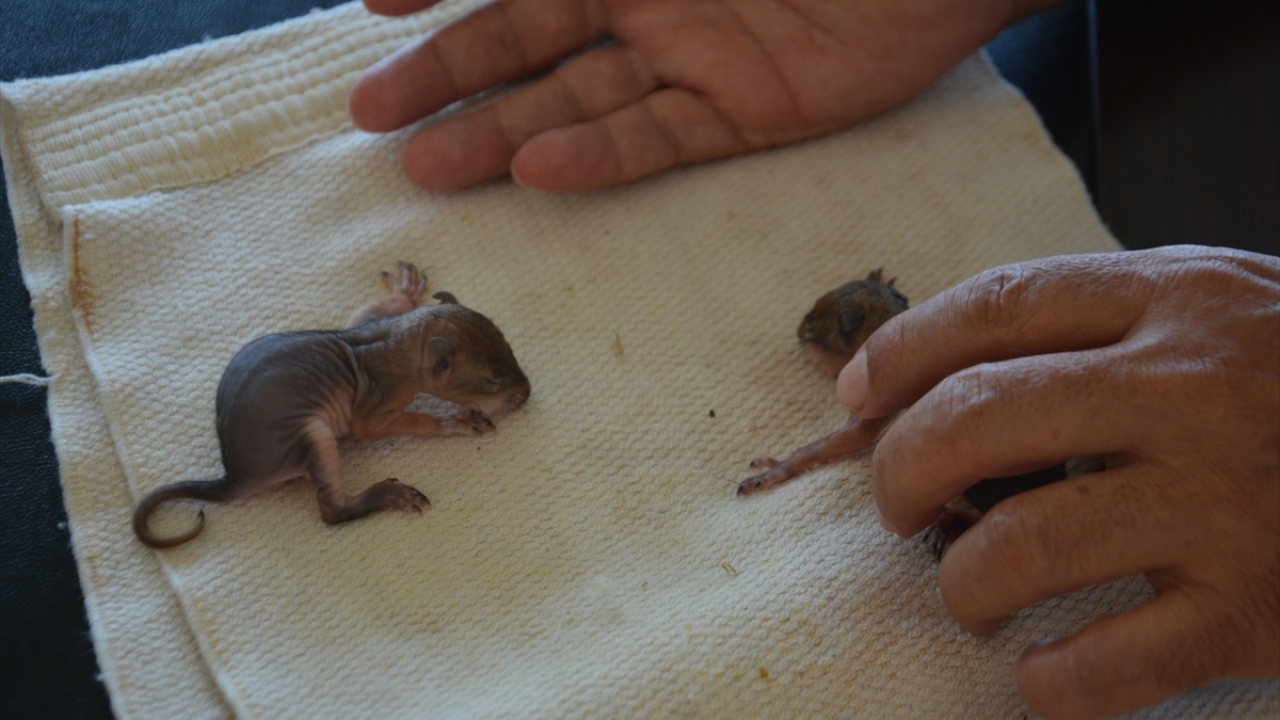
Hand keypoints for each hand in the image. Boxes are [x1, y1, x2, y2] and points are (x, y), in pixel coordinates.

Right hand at [349, 0, 1035, 190]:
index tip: (369, 1)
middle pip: (528, 43)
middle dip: (448, 74)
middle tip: (371, 118)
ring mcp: (695, 57)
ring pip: (580, 102)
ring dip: (504, 132)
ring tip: (431, 168)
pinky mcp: (751, 110)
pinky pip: (663, 137)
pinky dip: (602, 156)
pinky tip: (541, 171)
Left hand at [837, 246, 1279, 718]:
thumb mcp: (1220, 306)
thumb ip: (1098, 320)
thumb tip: (935, 366)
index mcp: (1177, 300)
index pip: (995, 306)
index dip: (902, 350)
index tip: (856, 393)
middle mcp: (1191, 392)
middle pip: (976, 420)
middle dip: (900, 471)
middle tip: (895, 507)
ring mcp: (1224, 503)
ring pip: (1019, 546)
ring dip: (963, 584)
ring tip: (971, 595)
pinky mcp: (1257, 608)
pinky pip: (1109, 665)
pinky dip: (1050, 685)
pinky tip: (1039, 677)